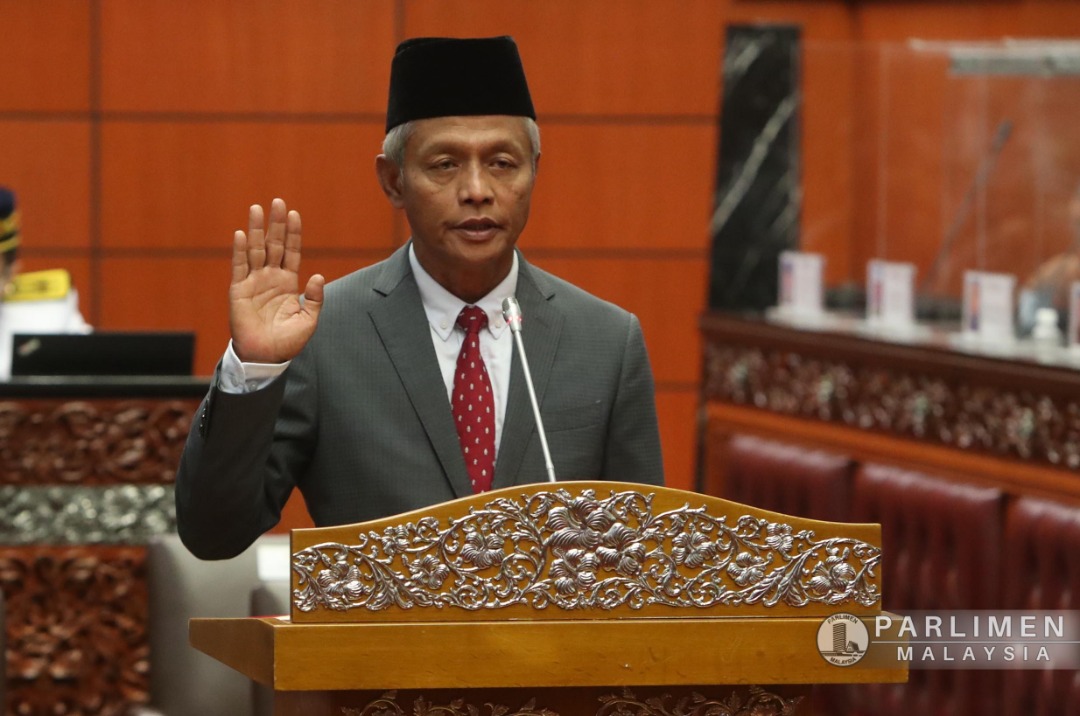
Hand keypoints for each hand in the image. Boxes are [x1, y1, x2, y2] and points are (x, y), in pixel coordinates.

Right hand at [229, 198, 324, 362]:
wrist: (266, 357)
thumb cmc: (287, 341)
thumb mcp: (309, 320)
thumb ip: (314, 298)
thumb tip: (318, 275)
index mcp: (288, 283)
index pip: (291, 252)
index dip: (292, 234)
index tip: (294, 214)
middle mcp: (270, 278)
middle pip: (273, 245)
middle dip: (276, 224)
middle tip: (278, 202)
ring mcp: (254, 282)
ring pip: (255, 250)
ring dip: (256, 229)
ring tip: (257, 209)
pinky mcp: (239, 290)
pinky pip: (239, 267)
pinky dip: (240, 251)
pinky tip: (242, 234)